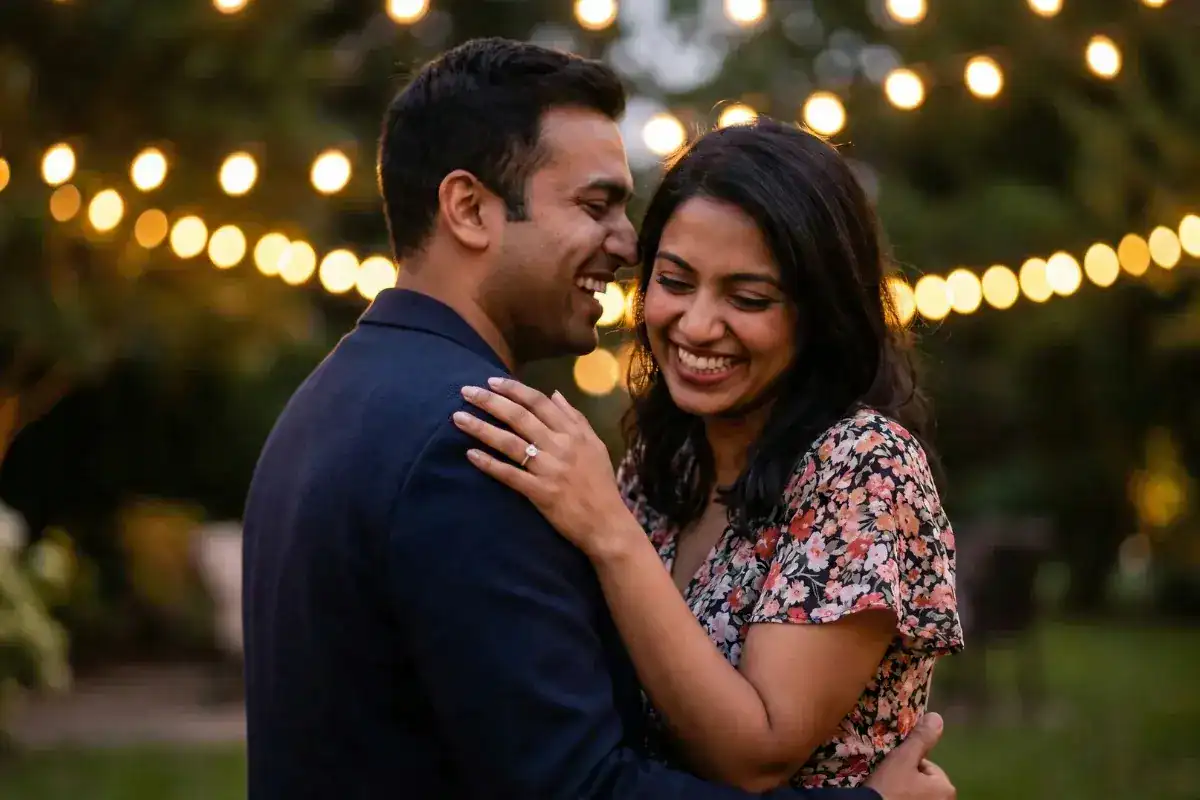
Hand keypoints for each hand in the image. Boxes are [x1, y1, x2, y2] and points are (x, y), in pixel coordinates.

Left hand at [453, 377, 638, 559]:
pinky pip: (510, 475)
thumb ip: (575, 418)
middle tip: (466, 391)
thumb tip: (555, 394)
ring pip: (510, 443)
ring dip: (482, 429)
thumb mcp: (595, 444)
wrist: (607, 522)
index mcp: (573, 433)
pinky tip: (470, 454)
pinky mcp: (540, 493)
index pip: (539, 403)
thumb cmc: (600, 483)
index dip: (513, 390)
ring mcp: (549, 470)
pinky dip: (489, 464)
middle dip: (491, 402)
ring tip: (458, 418)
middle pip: (520, 418)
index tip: (491, 381)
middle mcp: (560, 447)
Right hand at [865, 713, 954, 799]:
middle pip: (925, 783)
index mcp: (946, 788)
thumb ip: (921, 739)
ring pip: (919, 795)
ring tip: (890, 793)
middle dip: (909, 781)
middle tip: (890, 783)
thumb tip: (937, 717)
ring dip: (907, 793)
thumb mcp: (903, 759)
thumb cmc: (890, 788)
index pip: (927, 766)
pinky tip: (892, 799)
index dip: (908, 765)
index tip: (894, 771)